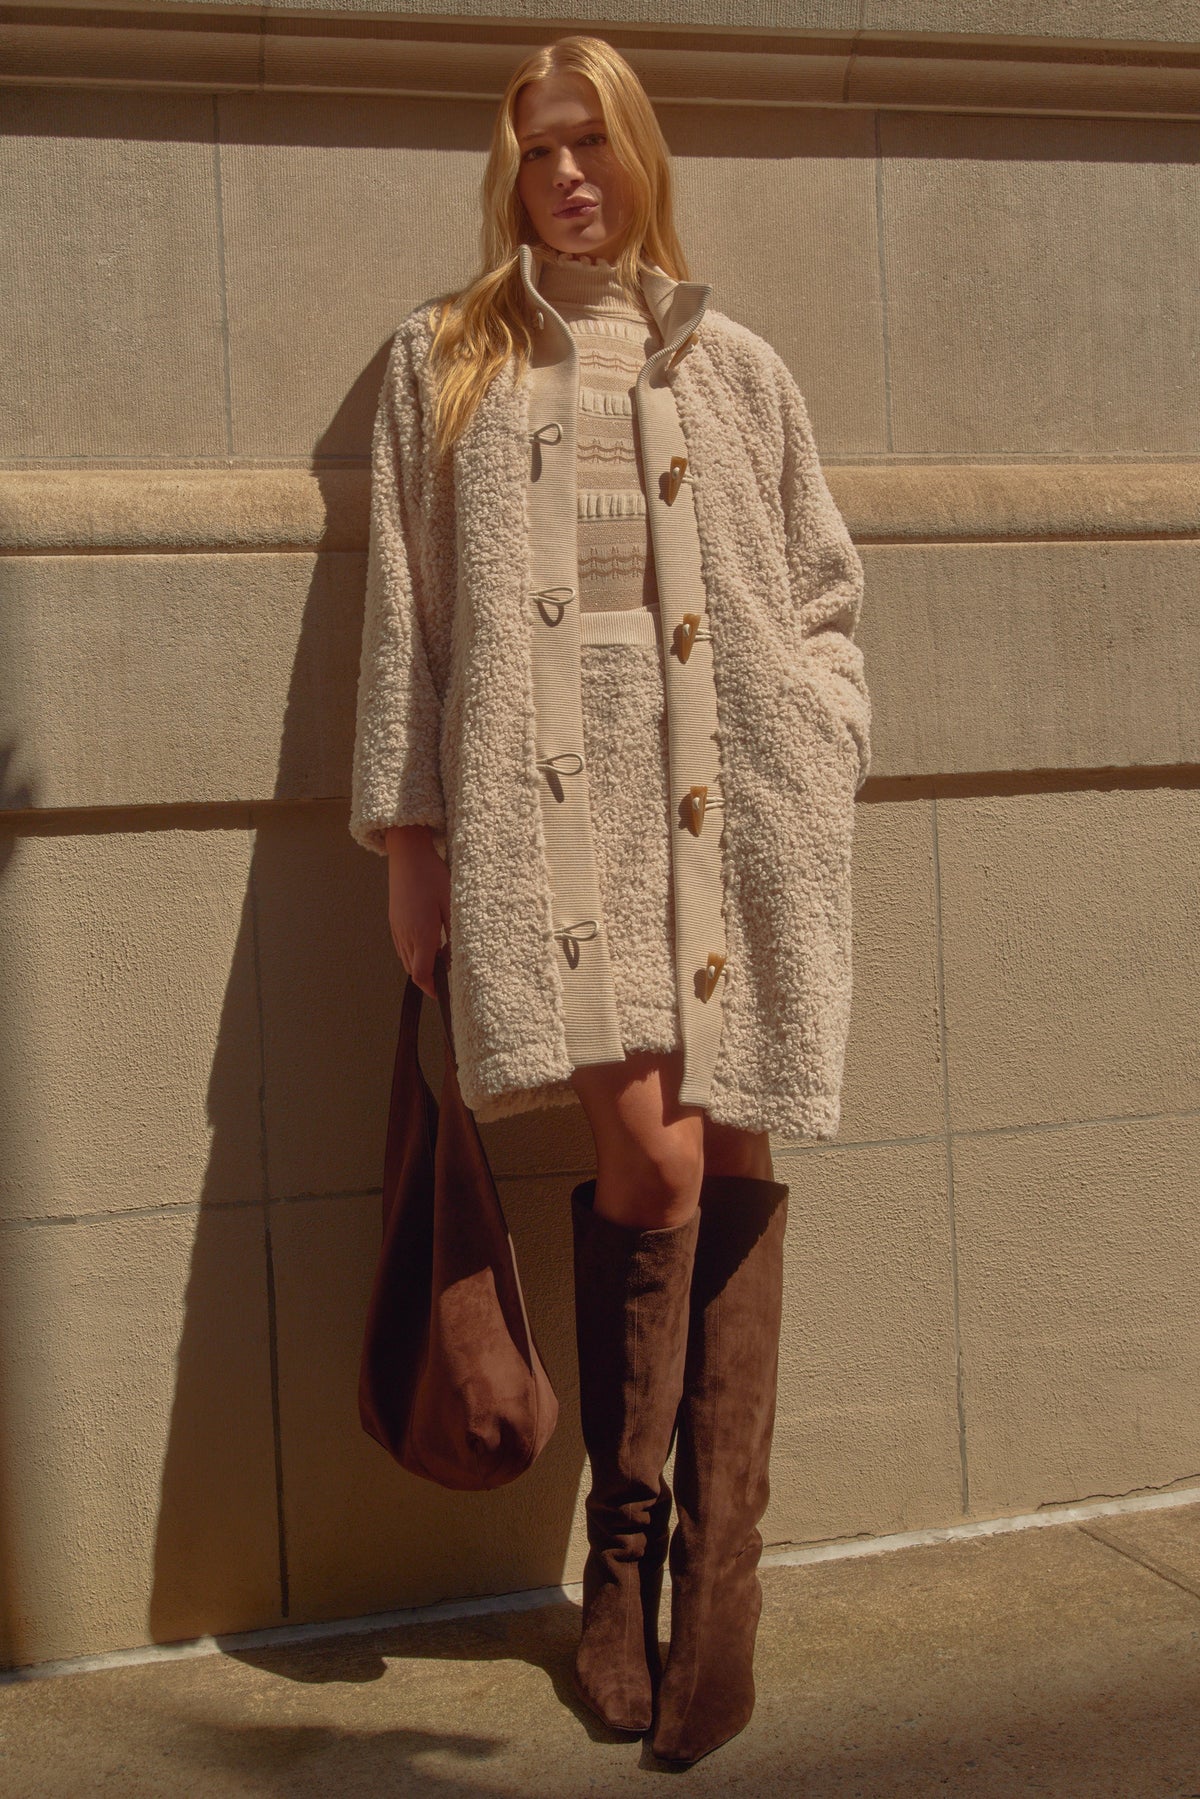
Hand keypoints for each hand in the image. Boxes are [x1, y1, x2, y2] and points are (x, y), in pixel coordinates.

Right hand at [385, 825, 450, 997]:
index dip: (431, 989)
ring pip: (406, 959)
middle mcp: (405, 935)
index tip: (442, 994)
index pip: (422, 974)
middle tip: (446, 975)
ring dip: (420, 965)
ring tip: (439, 958)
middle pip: (413, 970)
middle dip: (428, 978)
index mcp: (421, 934)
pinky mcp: (394, 921)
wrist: (407, 855)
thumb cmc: (432, 875)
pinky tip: (427, 942)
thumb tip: (455, 957)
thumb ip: (455, 934)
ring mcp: (397, 928)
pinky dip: (413, 952)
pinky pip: (402, 946)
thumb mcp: (452, 903)